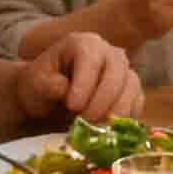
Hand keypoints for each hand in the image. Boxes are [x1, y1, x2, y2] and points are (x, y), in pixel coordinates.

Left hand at [17, 31, 141, 122]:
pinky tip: (108, 129)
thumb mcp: (35, 83)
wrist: (48, 99)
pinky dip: (127, 116)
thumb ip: (49, 84)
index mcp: (83, 44)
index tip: (72, 105)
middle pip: (117, 70)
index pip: (90, 58)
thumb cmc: (41, 86)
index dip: (84, 82)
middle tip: (86, 120)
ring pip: (131, 85)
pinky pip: (137, 101)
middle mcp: (108, 52)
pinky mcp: (130, 91)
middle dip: (103, 98)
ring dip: (117, 109)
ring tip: (97, 128)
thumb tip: (67, 90)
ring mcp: (122, 71)